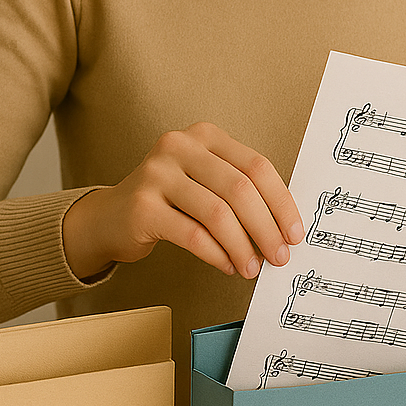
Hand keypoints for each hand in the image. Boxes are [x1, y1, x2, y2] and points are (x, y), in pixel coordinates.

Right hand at [62, 123, 303, 281]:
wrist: (111, 217)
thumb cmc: (169, 202)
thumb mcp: (205, 183)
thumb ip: (240, 194)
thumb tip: (284, 229)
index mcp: (205, 136)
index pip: (256, 166)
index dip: (281, 202)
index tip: (294, 233)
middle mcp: (179, 146)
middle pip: (239, 189)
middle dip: (265, 228)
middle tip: (278, 256)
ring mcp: (157, 174)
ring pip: (217, 214)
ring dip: (242, 246)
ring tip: (252, 268)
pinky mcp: (142, 206)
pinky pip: (192, 235)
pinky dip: (217, 255)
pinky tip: (228, 266)